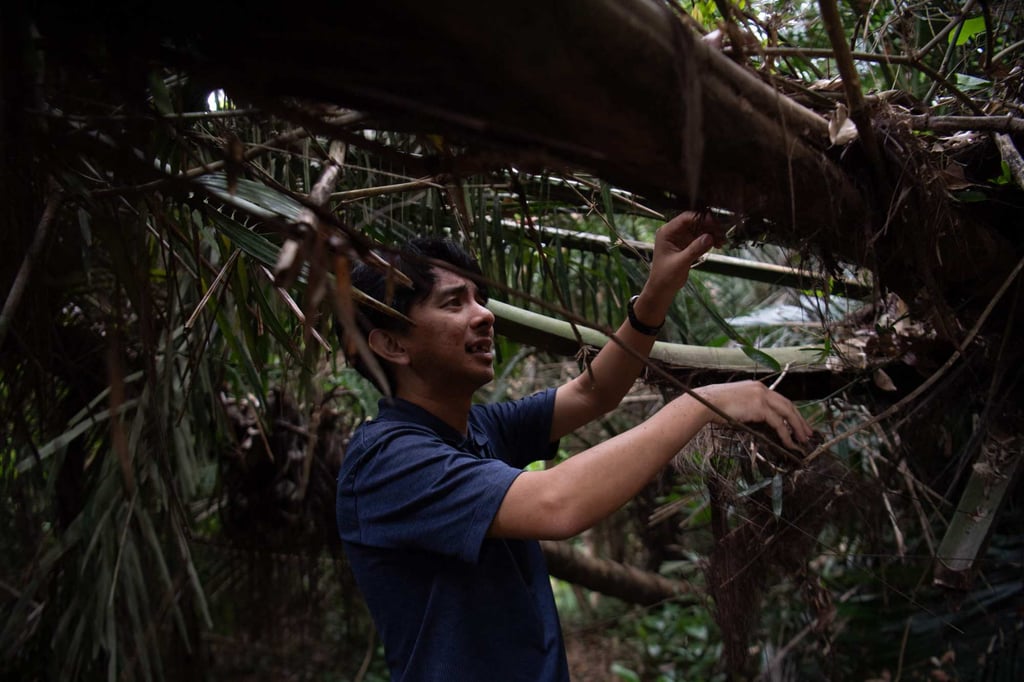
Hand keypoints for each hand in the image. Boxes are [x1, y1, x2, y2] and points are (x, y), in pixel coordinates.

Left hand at [645, 211, 723, 302]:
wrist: (663, 289)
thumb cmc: (665, 276)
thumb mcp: (680, 262)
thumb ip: (694, 249)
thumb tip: (709, 237)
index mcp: (667, 232)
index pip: (686, 218)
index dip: (702, 218)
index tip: (715, 224)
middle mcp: (674, 232)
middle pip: (695, 222)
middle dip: (710, 227)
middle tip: (722, 234)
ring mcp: (681, 238)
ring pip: (700, 230)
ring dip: (712, 234)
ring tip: (722, 241)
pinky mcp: (687, 245)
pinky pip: (701, 238)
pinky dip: (710, 241)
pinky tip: (718, 245)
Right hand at [693, 380, 812, 449]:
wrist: (706, 402)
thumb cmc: (715, 405)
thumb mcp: (736, 402)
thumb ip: (750, 409)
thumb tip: (759, 422)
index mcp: (757, 387)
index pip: (780, 399)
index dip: (791, 412)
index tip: (798, 422)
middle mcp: (762, 389)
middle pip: (788, 405)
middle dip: (800, 420)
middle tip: (807, 432)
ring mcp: (762, 397)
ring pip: (787, 413)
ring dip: (797, 427)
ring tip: (803, 439)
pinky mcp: (760, 408)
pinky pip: (778, 423)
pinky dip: (786, 434)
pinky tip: (789, 443)